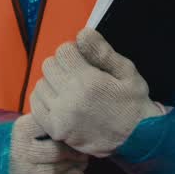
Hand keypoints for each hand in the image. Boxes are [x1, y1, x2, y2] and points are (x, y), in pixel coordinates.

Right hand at [9, 114, 88, 173]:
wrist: (1, 170)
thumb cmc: (24, 144)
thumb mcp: (30, 127)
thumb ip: (48, 123)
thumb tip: (78, 123)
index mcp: (22, 130)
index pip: (52, 128)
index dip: (68, 132)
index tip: (78, 135)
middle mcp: (20, 151)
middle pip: (57, 152)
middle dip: (74, 154)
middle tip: (84, 153)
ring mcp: (23, 173)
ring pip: (56, 171)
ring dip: (74, 167)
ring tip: (82, 163)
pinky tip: (76, 173)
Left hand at [29, 29, 164, 157]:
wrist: (138, 140)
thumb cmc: (134, 103)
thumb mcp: (127, 72)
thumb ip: (102, 52)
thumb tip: (81, 34)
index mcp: (87, 81)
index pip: (62, 51)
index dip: (73, 51)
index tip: (83, 59)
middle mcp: (69, 98)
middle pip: (48, 65)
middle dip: (61, 64)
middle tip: (76, 73)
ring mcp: (60, 116)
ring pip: (40, 85)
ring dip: (52, 82)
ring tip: (69, 88)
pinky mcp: (56, 130)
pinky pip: (36, 106)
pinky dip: (44, 99)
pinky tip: (59, 101)